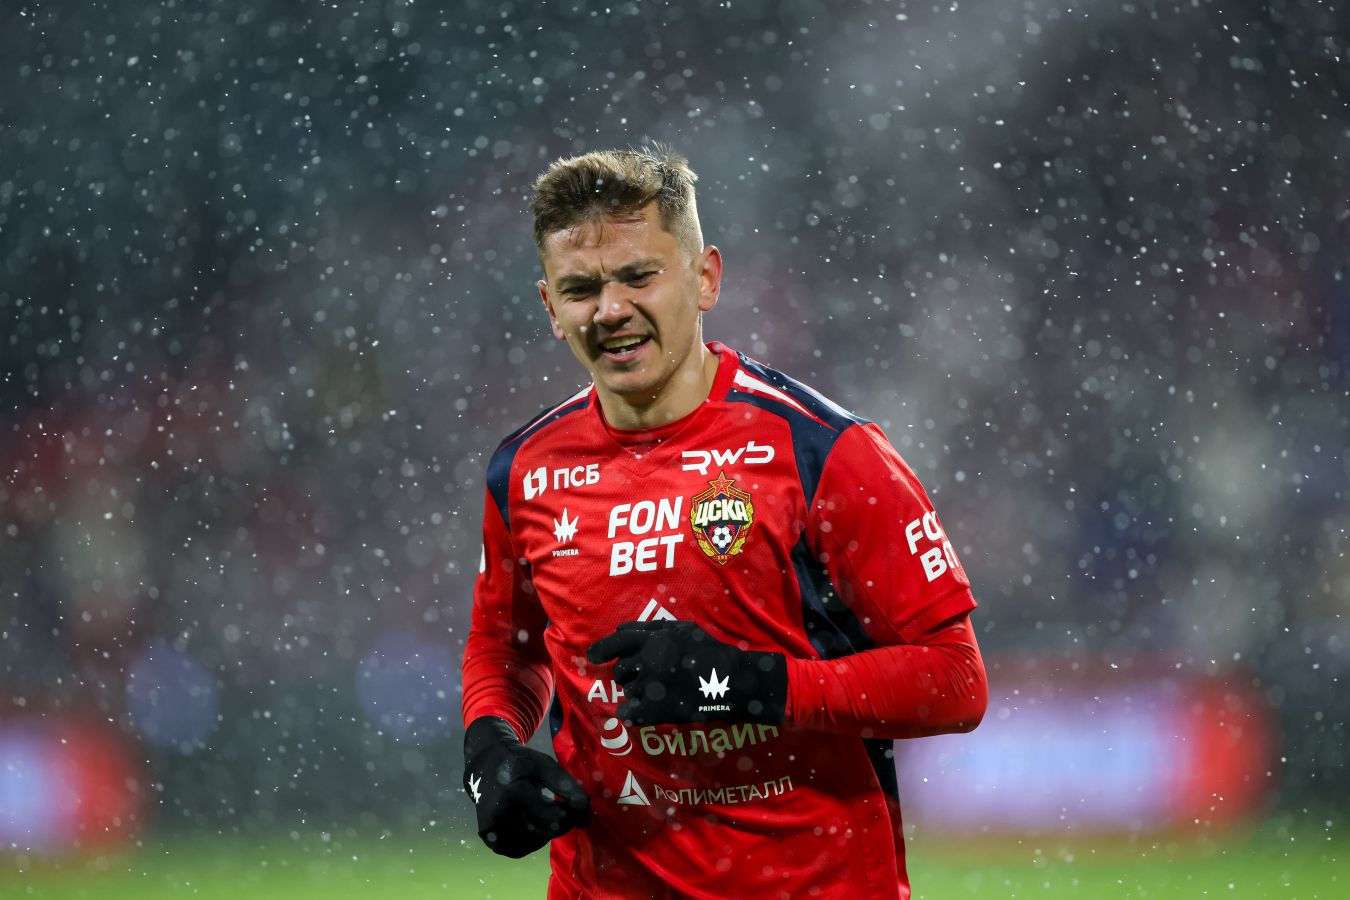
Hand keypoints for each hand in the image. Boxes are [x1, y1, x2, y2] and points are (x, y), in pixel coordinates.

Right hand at [462, 716, 590, 857]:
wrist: (484, 768)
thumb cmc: (519, 763)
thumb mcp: (543, 764)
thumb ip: (565, 784)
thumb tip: (585, 808)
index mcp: (514, 794)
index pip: (555, 817)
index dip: (574, 814)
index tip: (583, 807)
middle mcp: (501, 818)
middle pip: (547, 831)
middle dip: (564, 821)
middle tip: (567, 807)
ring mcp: (496, 834)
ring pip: (537, 842)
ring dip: (548, 830)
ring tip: (545, 808)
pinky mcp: (494, 843)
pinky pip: (524, 848)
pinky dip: (534, 838)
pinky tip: (533, 820)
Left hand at [586, 621, 785, 725]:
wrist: (730, 681)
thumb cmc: (709, 652)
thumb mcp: (683, 628)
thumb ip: (652, 627)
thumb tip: (621, 628)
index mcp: (654, 639)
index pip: (618, 642)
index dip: (601, 648)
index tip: (591, 656)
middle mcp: (647, 660)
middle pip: (621, 671)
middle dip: (627, 675)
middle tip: (645, 679)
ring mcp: (650, 686)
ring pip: (628, 691)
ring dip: (637, 692)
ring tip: (660, 692)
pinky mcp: (654, 709)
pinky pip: (629, 712)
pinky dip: (632, 712)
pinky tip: (644, 711)